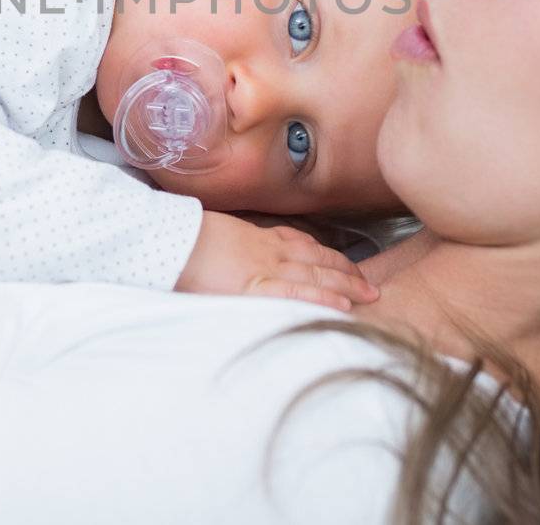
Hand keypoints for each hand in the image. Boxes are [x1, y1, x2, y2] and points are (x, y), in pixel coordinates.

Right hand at [174, 210, 380, 311]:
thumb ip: (238, 243)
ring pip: (315, 275)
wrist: (168, 239)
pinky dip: (322, 300)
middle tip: (370, 285)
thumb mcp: (218, 233)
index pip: (302, 244)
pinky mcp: (254, 288)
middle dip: (347, 272)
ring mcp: (265, 268)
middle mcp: (269, 250)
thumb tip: (239, 253)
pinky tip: (342, 307)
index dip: (328, 255)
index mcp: (258, 237)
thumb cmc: (185, 238)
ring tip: (369, 296)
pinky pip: (296, 294)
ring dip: (345, 285)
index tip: (345, 264)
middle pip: (317, 259)